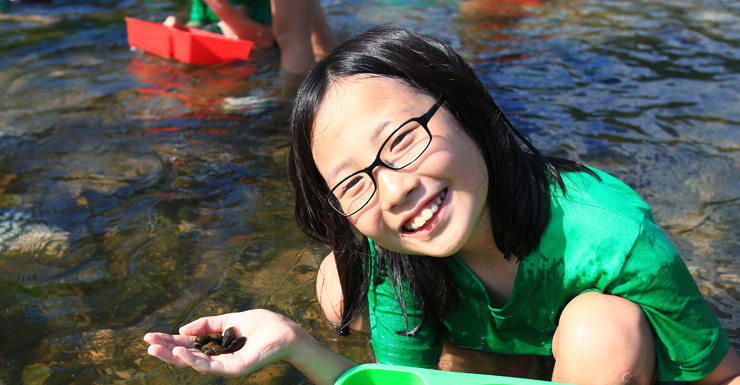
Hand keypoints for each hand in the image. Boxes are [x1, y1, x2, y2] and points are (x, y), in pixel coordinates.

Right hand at [144, 309, 304, 376]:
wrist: (287, 332)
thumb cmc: (263, 325)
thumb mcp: (229, 320)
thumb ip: (207, 325)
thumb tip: (182, 329)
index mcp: (217, 346)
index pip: (188, 345)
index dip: (169, 341)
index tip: (150, 336)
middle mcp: (219, 359)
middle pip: (187, 357)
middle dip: (166, 350)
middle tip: (146, 343)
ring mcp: (226, 366)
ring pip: (195, 364)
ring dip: (174, 357)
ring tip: (156, 349)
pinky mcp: (235, 369)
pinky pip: (210, 366)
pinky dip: (193, 360)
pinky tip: (179, 352)